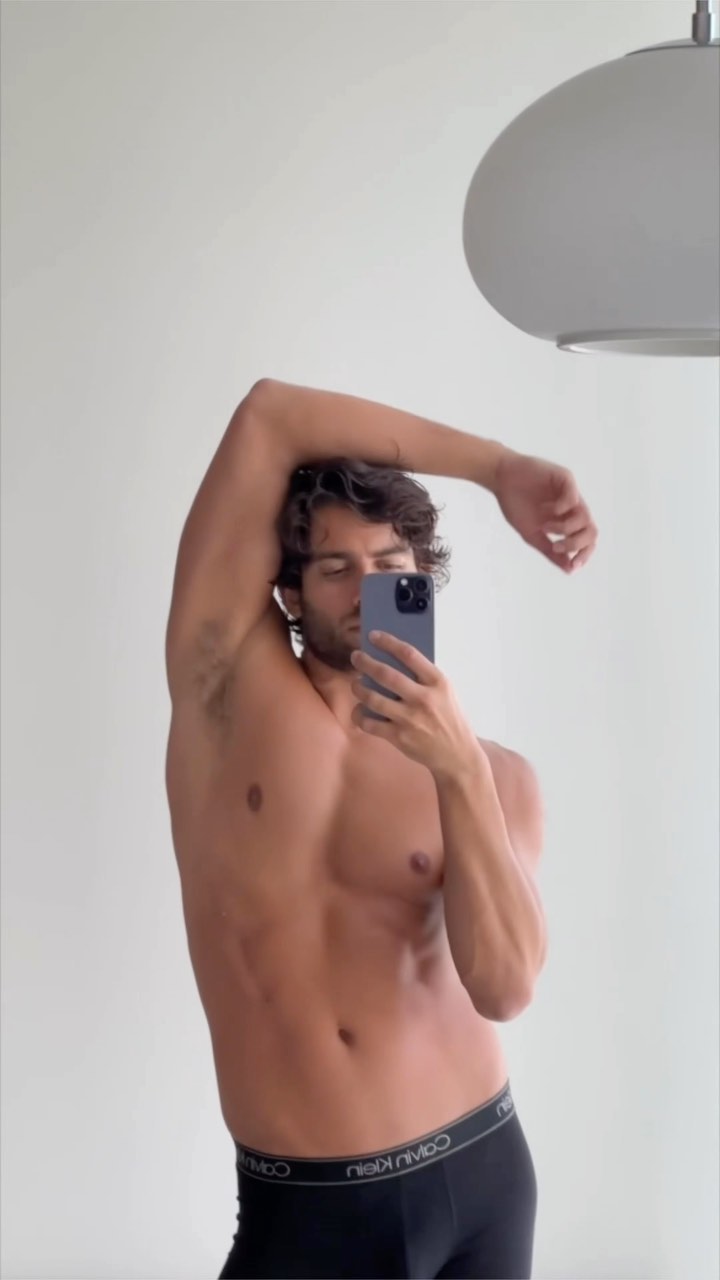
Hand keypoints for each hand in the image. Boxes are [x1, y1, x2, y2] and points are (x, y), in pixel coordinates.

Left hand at [349, 631, 479, 779]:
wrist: (457, 755)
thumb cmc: (449, 718)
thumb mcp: (445, 692)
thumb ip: (424, 677)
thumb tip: (392, 659)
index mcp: (437, 682)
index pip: (409, 654)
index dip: (388, 642)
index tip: (374, 636)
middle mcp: (423, 698)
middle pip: (386, 675)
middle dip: (366, 663)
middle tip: (356, 657)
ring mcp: (410, 719)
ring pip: (373, 699)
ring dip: (359, 688)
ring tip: (356, 684)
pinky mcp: (399, 737)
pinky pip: (370, 723)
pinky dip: (359, 715)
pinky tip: (359, 710)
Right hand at [493, 450, 597, 572]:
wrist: (501, 479)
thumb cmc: (516, 504)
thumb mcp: (532, 534)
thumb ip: (550, 551)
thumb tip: (570, 570)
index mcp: (568, 522)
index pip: (587, 541)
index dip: (584, 555)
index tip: (572, 565)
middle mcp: (573, 509)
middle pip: (592, 531)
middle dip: (576, 544)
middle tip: (556, 547)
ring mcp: (570, 493)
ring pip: (584, 517)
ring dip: (565, 527)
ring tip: (545, 526)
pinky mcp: (565, 479)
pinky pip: (573, 498)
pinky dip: (561, 509)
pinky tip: (544, 509)